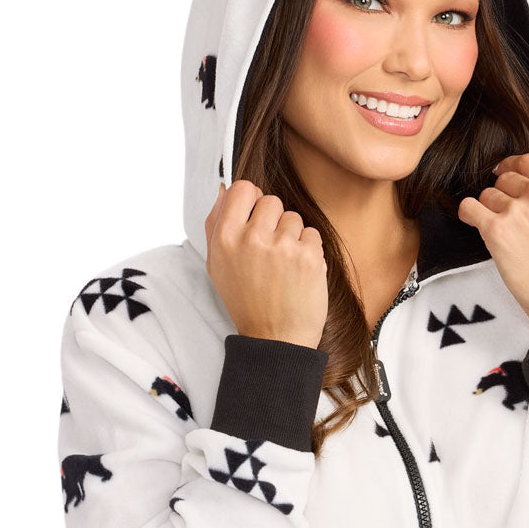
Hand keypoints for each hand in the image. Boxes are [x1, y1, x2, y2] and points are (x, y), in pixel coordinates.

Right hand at [204, 181, 328, 350]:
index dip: (251, 200)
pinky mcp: (309, 256)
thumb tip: (223, 189)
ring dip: (292, 236)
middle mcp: (251, 239)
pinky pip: (312, 234)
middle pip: (271, 200)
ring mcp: (282, 247)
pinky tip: (298, 272)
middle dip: (273, 221)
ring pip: (293, 217)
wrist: (275, 339)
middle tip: (270, 250)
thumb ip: (216, 225)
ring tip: (283, 265)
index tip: (255, 216)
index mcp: (225, 239)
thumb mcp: (217, 266)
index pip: (242, 188)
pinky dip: (309, 250)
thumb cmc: (246, 302)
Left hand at [457, 154, 528, 349]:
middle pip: (503, 179)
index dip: (510, 168)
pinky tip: (475, 223)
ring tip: (504, 235)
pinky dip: (468, 214)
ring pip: (486, 196)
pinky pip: (469, 208)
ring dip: (488, 211)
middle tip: (511, 221)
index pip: (526, 160)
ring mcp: (517, 209)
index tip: (503, 175)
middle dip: (502, 196)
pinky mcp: (496, 230)